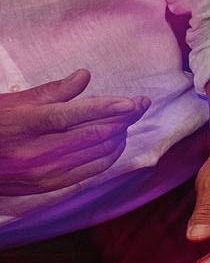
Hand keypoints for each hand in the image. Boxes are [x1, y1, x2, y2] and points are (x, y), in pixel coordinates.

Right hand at [0, 70, 146, 195]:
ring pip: (96, 153)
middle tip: (141, 104)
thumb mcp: (15, 102)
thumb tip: (85, 76)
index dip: (106, 108)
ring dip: (119, 135)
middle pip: (91, 134)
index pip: (71, 115)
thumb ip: (54, 91)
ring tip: (129, 119)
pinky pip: (90, 171)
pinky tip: (116, 142)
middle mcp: (34, 152)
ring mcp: (42, 172)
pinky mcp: (47, 187)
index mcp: (24, 124)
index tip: (132, 102)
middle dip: (123, 118)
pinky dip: (108, 155)